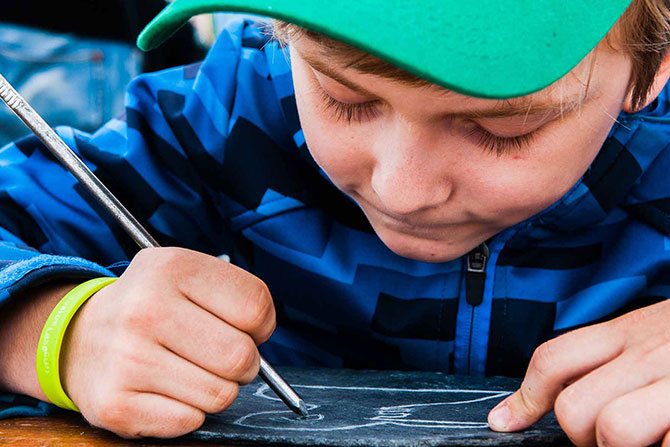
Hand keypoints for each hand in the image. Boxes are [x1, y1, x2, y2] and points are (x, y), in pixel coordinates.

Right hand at [59, 247, 275, 438]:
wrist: (78, 337)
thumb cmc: (151, 306)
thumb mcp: (186, 274)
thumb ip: (234, 295)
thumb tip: (263, 335)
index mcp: (171, 267)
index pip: (255, 307)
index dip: (261, 325)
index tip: (243, 327)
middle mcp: (145, 309)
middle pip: (241, 357)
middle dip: (243, 363)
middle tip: (220, 355)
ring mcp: (127, 358)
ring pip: (221, 395)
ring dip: (216, 389)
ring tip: (190, 370)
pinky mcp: (116, 405)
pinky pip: (190, 421)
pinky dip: (188, 411)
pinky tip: (165, 390)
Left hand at [487, 300, 669, 445]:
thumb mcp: (657, 331)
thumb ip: (618, 354)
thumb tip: (581, 387)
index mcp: (629, 331)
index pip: (553, 359)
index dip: (525, 398)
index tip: (506, 422)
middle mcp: (646, 352)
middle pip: (573, 407)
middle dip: (583, 436)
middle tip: (607, 438)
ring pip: (613, 429)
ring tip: (646, 440)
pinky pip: (668, 446)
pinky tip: (668, 438)